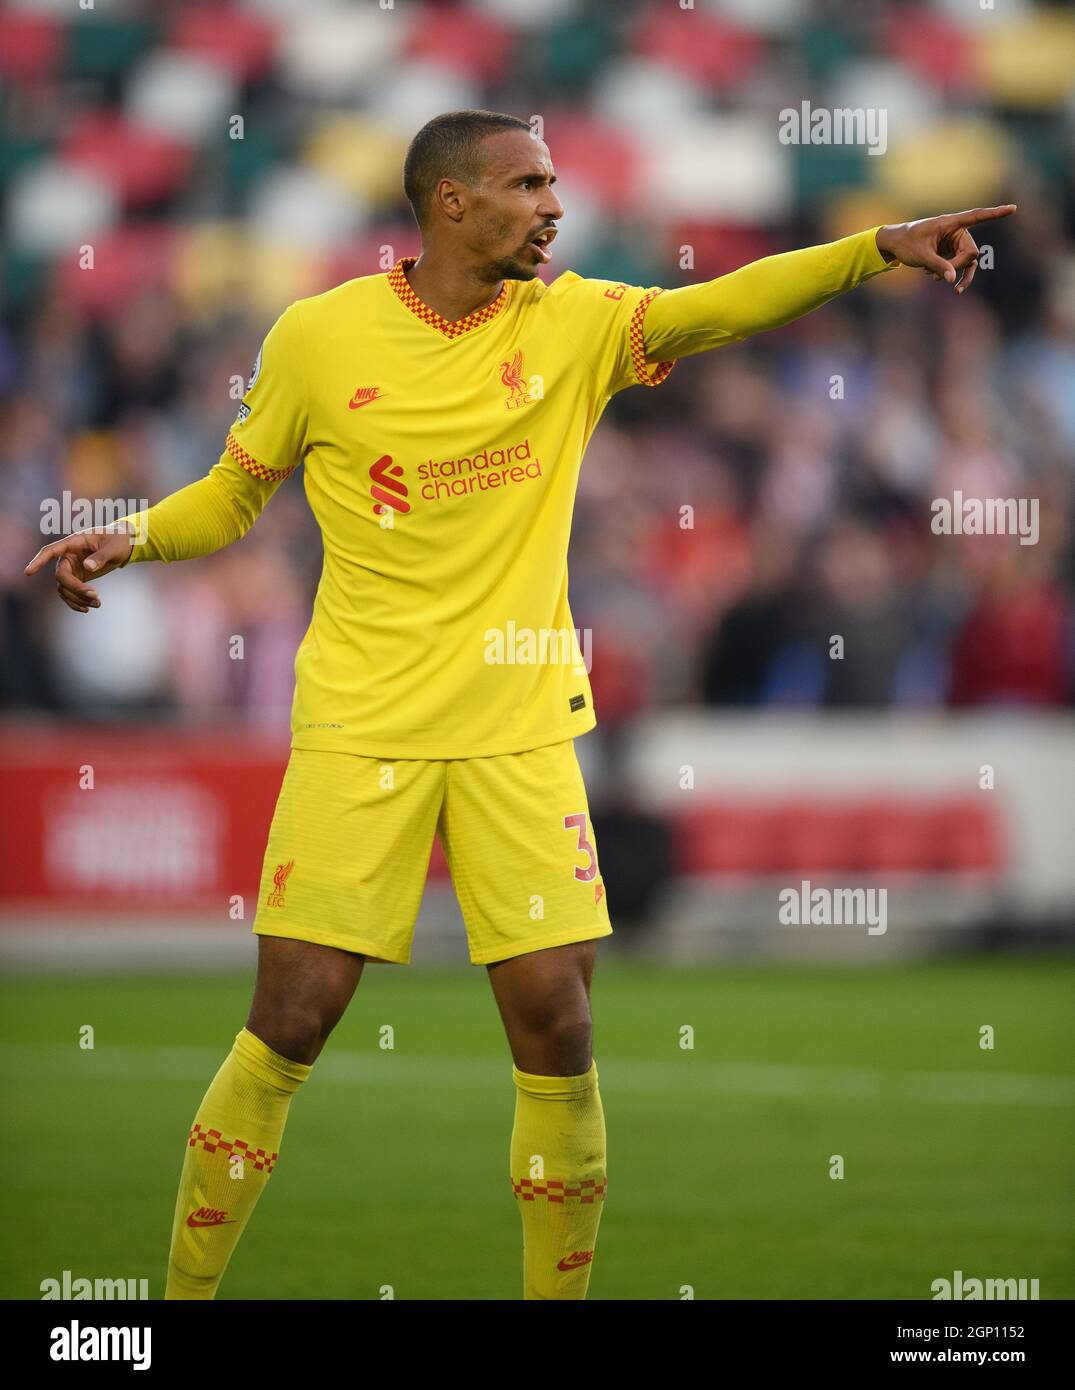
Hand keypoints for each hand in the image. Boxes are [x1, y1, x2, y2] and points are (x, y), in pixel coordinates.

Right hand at [24, 525, 134, 613]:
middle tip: (96, 597)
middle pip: (61, 576)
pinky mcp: (77, 578)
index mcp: (74, 543)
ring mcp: (71, 568)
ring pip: (64, 588)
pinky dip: (76, 602)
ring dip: (78, 599)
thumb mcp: (113, 547)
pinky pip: (69, 593)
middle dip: (76, 589)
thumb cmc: (117, 541)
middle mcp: (68, 556)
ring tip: (98, 604)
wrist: (123, 546)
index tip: (28, 572)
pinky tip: (87, 609)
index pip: (50, 551)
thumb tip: (87, 567)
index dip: (38, 561)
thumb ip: (101, 557)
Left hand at [876, 205, 1016, 294]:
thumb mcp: (921, 255)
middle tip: (939, 277)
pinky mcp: (951, 252)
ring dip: (957, 274)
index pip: (977, 216)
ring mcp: (955, 242)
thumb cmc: (907, 243)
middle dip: (959, 267)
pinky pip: (959, 266)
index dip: (995, 214)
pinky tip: (933, 277)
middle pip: (971, 252)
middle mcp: (957, 231)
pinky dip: (949, 274)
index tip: (1013, 208)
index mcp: (951, 223)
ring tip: (941, 284)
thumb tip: (953, 281)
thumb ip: (938, 266)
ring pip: (968, 262)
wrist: (895, 244)